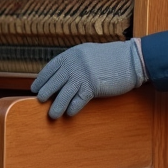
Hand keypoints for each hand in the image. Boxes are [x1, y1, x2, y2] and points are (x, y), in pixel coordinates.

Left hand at [31, 40, 145, 118]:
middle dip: (45, 92)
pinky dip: (73, 108)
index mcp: (73, 54)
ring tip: (52, 114)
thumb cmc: (113, 58)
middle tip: (39, 100)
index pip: (51, 67)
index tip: (35, 87)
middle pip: (54, 81)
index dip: (42, 79)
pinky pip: (78, 101)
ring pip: (63, 94)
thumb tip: (63, 75)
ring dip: (56, 106)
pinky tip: (70, 113)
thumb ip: (76, 61)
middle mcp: (75, 64)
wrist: (132, 59)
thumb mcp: (90, 53)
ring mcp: (83, 75)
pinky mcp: (93, 87)